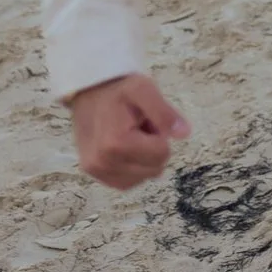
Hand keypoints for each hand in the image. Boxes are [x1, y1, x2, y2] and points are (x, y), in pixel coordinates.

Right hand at [69, 73, 191, 189]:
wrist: (88, 92)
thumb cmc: (118, 90)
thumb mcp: (143, 89)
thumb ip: (164, 112)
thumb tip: (184, 134)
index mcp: (115, 143)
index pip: (162, 154)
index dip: (159, 135)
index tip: (146, 121)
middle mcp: (103, 163)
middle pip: (154, 169)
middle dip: (152, 148)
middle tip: (138, 128)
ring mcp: (97, 172)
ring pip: (143, 177)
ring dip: (142, 159)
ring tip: (129, 136)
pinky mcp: (95, 176)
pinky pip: (128, 182)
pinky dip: (132, 168)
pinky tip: (123, 148)